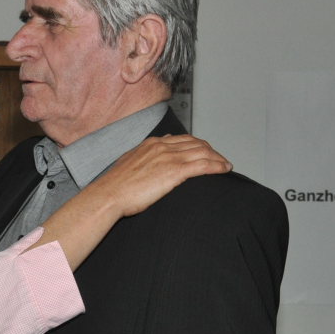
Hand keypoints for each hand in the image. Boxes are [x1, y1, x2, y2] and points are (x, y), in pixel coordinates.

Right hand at [96, 134, 230, 216]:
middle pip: (196, 143)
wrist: (109, 194)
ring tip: (226, 166)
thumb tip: (158, 147)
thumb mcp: (130, 162)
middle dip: (212, 151)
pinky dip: (217, 166)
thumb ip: (145, 154)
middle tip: (220, 160)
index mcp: (152, 144)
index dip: (198, 145)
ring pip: (203, 152)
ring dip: (218, 158)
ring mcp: (169, 158)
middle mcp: (163, 146)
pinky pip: (203, 165)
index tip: (206, 152)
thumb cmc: (116, 185)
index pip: (183, 139)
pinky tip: (225, 170)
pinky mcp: (174, 172)